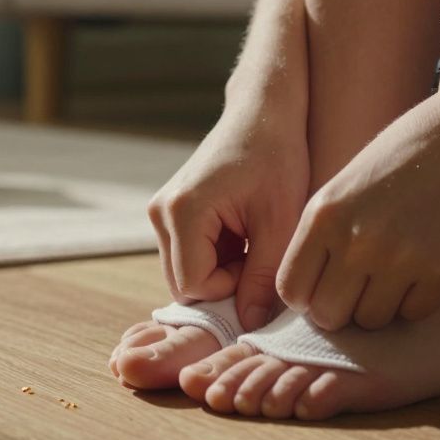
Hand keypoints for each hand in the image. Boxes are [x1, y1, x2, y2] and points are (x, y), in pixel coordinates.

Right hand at [149, 105, 308, 330]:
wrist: (262, 114)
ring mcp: (160, 212)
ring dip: (220, 271)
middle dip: (223, 284)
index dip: (230, 289)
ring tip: (252, 241)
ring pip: (184, 273)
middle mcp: (160, 213)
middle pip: (183, 284)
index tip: (260, 264)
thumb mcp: (280, 222)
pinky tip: (240, 234)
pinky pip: (186, 256)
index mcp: (183, 211)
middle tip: (258, 256)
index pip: (193, 286)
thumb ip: (263, 277)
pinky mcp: (168, 212)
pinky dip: (215, 257)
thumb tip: (250, 325)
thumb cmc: (276, 157)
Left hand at [276, 96, 439, 329]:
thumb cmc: (404, 155)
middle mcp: (356, 241)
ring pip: (371, 320)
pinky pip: (414, 314)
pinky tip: (425, 268)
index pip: (291, 290)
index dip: (307, 295)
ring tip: (396, 272)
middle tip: (360, 288)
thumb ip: (322, 235)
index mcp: (324, 215)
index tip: (324, 287)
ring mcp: (401, 259)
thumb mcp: (344, 185)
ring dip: (380, 305)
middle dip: (341, 308)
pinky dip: (417, 301)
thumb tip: (305, 293)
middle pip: (328, 315)